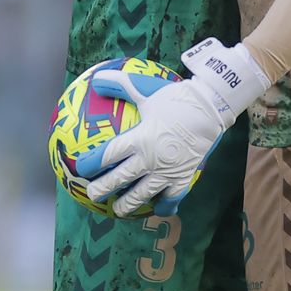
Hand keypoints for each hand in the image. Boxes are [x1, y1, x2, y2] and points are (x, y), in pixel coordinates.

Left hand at [77, 39, 269, 217]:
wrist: (210, 108)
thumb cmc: (175, 98)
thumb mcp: (145, 89)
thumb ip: (120, 85)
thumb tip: (96, 79)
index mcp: (139, 138)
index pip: (109, 155)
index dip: (92, 163)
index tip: (81, 167)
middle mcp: (150, 159)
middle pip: (121, 179)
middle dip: (103, 189)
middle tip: (92, 195)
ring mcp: (167, 172)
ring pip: (143, 194)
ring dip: (128, 203)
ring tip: (119, 210)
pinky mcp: (183, 177)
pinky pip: (173, 197)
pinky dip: (165, 206)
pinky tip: (161, 210)